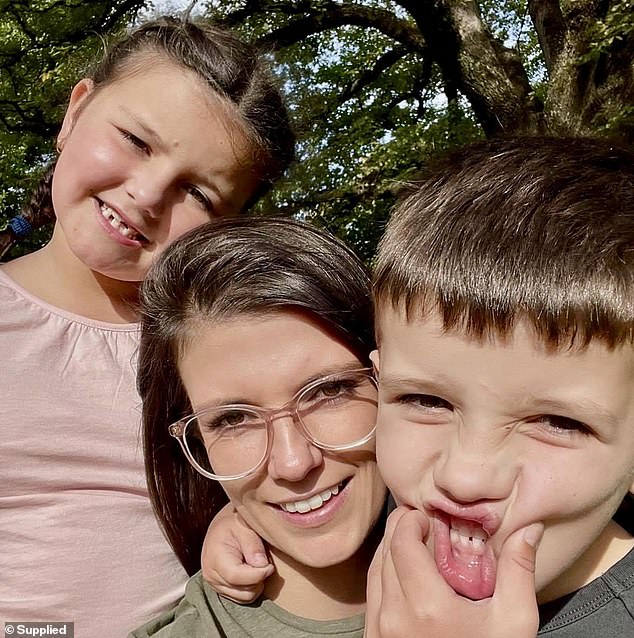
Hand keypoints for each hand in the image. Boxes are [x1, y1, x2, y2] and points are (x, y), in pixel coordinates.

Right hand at [201, 503, 273, 602]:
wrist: (221, 528)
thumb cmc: (233, 525)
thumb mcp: (244, 526)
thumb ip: (253, 545)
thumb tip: (261, 565)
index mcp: (215, 558)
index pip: (237, 577)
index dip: (258, 574)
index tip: (270, 565)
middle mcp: (212, 576)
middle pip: (243, 591)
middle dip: (259, 579)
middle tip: (265, 562)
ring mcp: (215, 585)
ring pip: (244, 597)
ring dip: (256, 584)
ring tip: (258, 565)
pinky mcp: (221, 589)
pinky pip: (242, 598)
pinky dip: (251, 588)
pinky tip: (252, 572)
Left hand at [364, 505, 541, 637]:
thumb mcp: (513, 622)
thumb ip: (518, 571)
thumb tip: (529, 529)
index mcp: (426, 606)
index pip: (401, 541)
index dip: (411, 520)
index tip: (428, 517)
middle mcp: (394, 616)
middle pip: (385, 550)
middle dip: (401, 529)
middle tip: (422, 524)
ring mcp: (380, 630)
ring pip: (374, 570)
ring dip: (390, 549)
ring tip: (414, 544)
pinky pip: (371, 594)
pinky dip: (383, 574)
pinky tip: (404, 573)